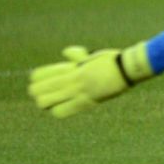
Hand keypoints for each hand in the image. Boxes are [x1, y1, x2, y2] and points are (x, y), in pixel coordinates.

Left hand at [28, 43, 153, 117]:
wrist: (127, 70)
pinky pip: (62, 111)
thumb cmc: (112, 61)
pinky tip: (58, 109)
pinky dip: (57, 110)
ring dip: (45, 103)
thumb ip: (76, 55)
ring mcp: (78, 91)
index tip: (35, 80)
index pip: (41, 74)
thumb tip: (65, 52)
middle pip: (39, 89)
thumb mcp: (92, 56)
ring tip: (47, 103)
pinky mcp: (85, 102)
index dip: (35, 78)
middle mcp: (71, 79)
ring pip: (46, 101)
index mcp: (71, 67)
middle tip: (39, 93)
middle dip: (37, 92)